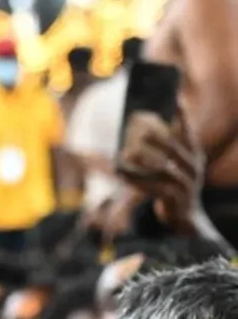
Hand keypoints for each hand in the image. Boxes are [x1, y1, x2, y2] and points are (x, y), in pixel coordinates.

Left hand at [118, 103, 203, 234]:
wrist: (186, 217)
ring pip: (163, 169)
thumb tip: (161, 125)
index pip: (189, 134)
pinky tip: (123, 174)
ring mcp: (186, 184)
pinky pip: (154, 187)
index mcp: (194, 156)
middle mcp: (193, 168)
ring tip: (127, 154)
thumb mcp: (179, 166)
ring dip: (145, 160)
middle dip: (159, 140)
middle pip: (175, 150)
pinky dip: (137, 180)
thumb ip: (172, 148)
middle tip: (143, 131)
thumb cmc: (177, 187)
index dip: (184, 118)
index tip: (177, 101)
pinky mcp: (175, 198)